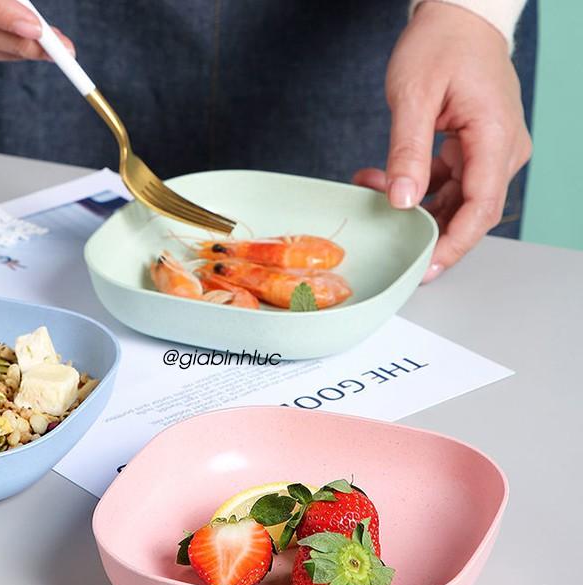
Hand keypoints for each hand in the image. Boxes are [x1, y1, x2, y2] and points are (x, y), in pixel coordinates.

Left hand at [353, 2, 531, 281]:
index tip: (426, 268)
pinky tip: (382, 179)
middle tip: (388, 243)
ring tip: (373, 190)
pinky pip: (447, 185)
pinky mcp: (473, 151)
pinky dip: (415, 189)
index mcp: (495, 139)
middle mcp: (501, 151)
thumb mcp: (414, 96)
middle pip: (469, 213)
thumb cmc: (441, 44)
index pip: (481, 210)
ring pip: (454, 203)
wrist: (457, 16)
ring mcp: (489, 152)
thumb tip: (403, 201)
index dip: (453, 245)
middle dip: (426, 231)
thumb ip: (408, 152)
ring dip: (413, 208)